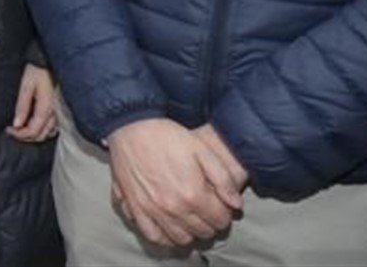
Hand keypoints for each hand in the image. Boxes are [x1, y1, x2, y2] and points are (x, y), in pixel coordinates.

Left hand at [5, 65, 57, 142]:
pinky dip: (41, 130)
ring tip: (20, 129)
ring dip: (33, 135)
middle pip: (40, 136)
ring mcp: (56, 113)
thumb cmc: (37, 72)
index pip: (32, 131)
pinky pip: (51, 127)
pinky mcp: (56, 110)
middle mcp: (53, 114)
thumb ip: (22, 107)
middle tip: (12, 131)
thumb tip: (16, 124)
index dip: (19, 134)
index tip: (8, 130)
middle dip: (25, 137)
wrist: (47, 63)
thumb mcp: (26, 87)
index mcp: (45, 109)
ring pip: (46, 133)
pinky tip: (33, 125)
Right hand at [106, 118, 242, 247]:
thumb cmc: (167, 136)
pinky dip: (165, 239)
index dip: (225, 214)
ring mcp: (152, 210)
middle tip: (208, 211)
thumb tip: (236, 204)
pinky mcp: (135, 207)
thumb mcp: (202, 150)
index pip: (219, 220)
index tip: (221, 206)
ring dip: (191, 233)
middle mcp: (173, 207)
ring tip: (191, 220)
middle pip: (202, 231)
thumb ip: (223, 179)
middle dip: (210, 223)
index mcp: (193, 194)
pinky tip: (170, 230)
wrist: (130, 126)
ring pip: (180, 238)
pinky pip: (153, 236)